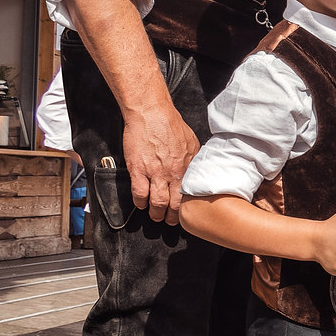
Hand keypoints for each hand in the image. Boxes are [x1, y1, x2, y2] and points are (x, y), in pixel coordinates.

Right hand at [122, 103, 199, 225]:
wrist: (152, 113)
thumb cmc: (171, 125)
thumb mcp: (192, 143)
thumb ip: (193, 160)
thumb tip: (197, 171)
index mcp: (188, 167)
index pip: (191, 195)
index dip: (189, 207)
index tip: (188, 213)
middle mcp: (174, 173)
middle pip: (175, 204)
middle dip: (173, 217)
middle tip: (171, 222)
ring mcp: (156, 172)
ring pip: (158, 202)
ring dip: (156, 213)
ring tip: (156, 216)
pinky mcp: (138, 169)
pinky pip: (139, 193)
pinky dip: (140, 202)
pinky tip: (141, 204)